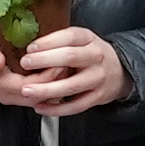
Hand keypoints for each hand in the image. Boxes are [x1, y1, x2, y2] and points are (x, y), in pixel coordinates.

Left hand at [8, 25, 129, 116]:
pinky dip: (57, 109)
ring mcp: (98, 78)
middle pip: (70, 57)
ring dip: (47, 89)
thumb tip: (29, 46)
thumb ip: (61, 41)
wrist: (119, 71)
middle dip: (44, 60)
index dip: (49, 41)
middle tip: (25, 63)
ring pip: (72, 85)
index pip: (70, 36)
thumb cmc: (91, 54)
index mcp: (89, 39)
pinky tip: (41, 107)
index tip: (30, 48)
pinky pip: (76, 105)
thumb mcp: (81, 40)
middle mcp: (95, 57)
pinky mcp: (98, 97)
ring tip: (28, 90)